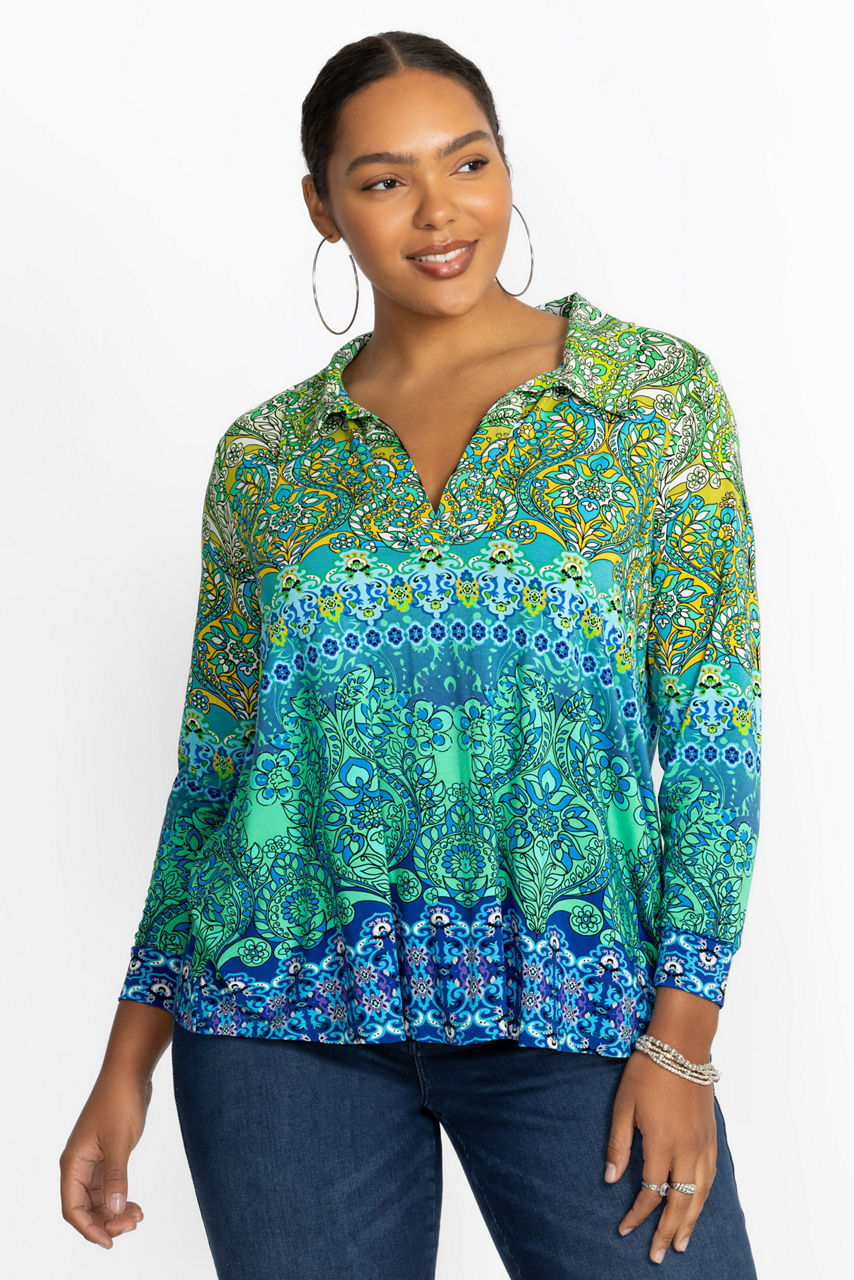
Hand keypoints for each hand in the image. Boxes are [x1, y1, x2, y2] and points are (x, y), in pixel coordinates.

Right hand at [59, 1070, 150, 1248]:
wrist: (130, 1073)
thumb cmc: (119, 1101)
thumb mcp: (119, 1141)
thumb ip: (116, 1176)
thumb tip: (115, 1210)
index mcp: (74, 1163)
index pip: (72, 1208)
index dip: (88, 1229)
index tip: (110, 1242)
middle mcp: (79, 1164)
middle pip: (86, 1207)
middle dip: (107, 1221)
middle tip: (133, 1225)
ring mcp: (94, 1160)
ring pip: (99, 1199)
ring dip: (115, 1212)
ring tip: (138, 1217)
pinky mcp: (108, 1155)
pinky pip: (109, 1186)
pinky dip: (121, 1198)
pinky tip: (136, 1205)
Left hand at [604, 1048, 716, 1263]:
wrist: (682, 1045)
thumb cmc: (647, 1070)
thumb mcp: (623, 1105)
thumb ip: (618, 1145)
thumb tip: (610, 1180)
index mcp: (661, 1144)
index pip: (650, 1193)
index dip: (637, 1215)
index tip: (624, 1229)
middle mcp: (687, 1150)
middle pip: (680, 1202)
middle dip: (668, 1232)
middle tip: (659, 1256)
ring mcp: (703, 1144)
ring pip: (700, 1194)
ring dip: (691, 1221)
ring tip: (682, 1243)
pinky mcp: (711, 1135)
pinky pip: (711, 1176)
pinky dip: (704, 1196)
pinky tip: (698, 1204)